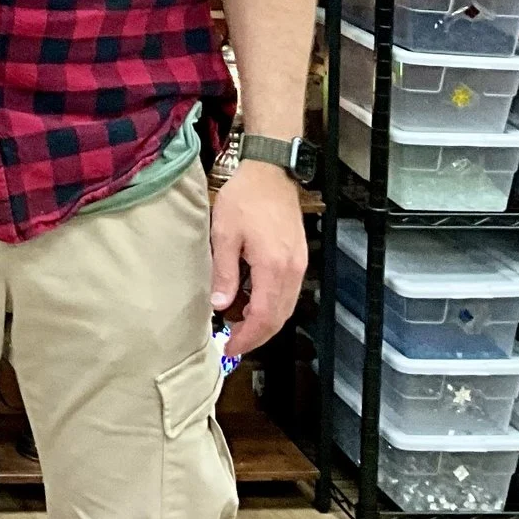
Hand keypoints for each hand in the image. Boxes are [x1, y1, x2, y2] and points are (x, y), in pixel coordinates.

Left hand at [210, 160, 304, 360]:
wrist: (271, 172)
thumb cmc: (245, 198)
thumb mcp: (224, 234)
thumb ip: (224, 273)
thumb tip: (219, 305)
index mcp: (274, 268)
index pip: (264, 317)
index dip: (247, 338)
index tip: (230, 347)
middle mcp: (293, 271)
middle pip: (279, 318)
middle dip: (256, 335)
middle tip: (233, 342)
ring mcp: (299, 265)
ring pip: (286, 307)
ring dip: (265, 322)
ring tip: (239, 325)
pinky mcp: (299, 257)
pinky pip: (288, 292)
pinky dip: (272, 305)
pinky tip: (253, 303)